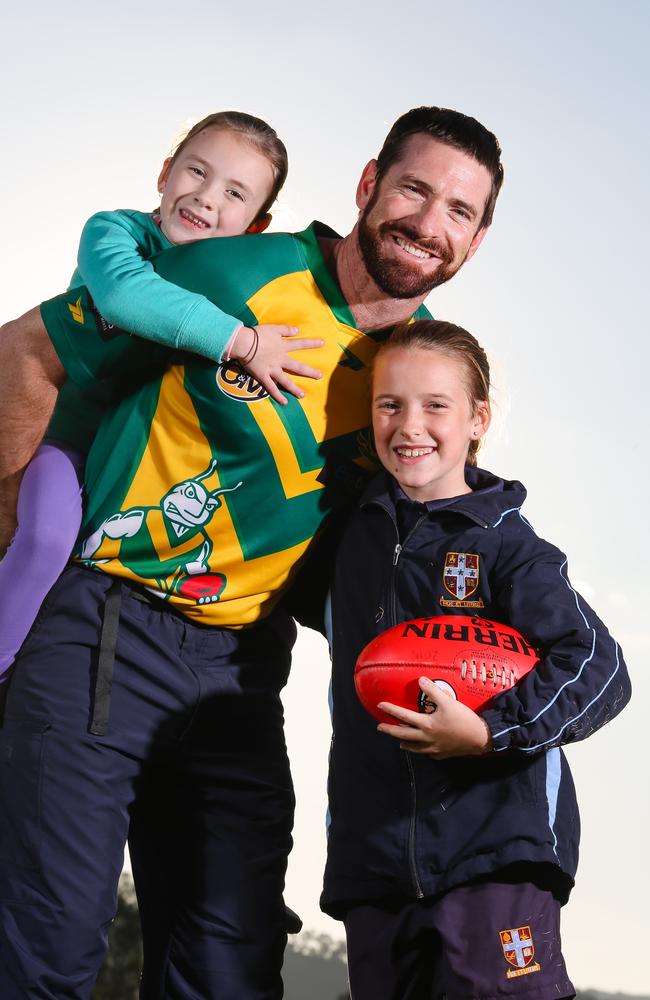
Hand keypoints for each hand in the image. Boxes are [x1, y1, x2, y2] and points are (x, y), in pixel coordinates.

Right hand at [231, 326, 323, 404]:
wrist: (243, 343)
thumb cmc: (256, 334)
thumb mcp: (273, 328)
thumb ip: (285, 330)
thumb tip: (297, 330)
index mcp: (283, 347)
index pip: (300, 344)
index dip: (312, 343)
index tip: (323, 343)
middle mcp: (280, 360)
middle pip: (298, 367)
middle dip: (310, 372)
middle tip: (320, 376)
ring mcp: (272, 369)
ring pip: (286, 381)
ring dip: (295, 389)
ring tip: (302, 395)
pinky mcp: (263, 376)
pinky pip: (271, 388)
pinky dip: (278, 396)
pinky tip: (284, 402)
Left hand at [377, 677, 492, 759]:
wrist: (479, 738)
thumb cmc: (463, 720)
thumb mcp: (448, 702)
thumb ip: (433, 691)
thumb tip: (420, 680)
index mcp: (426, 724)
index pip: (403, 715)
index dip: (390, 709)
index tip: (380, 705)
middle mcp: (426, 738)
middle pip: (403, 735)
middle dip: (390, 730)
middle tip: (380, 727)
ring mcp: (434, 748)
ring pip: (414, 748)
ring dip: (405, 743)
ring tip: (399, 742)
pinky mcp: (442, 754)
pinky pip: (427, 754)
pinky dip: (421, 751)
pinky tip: (422, 749)